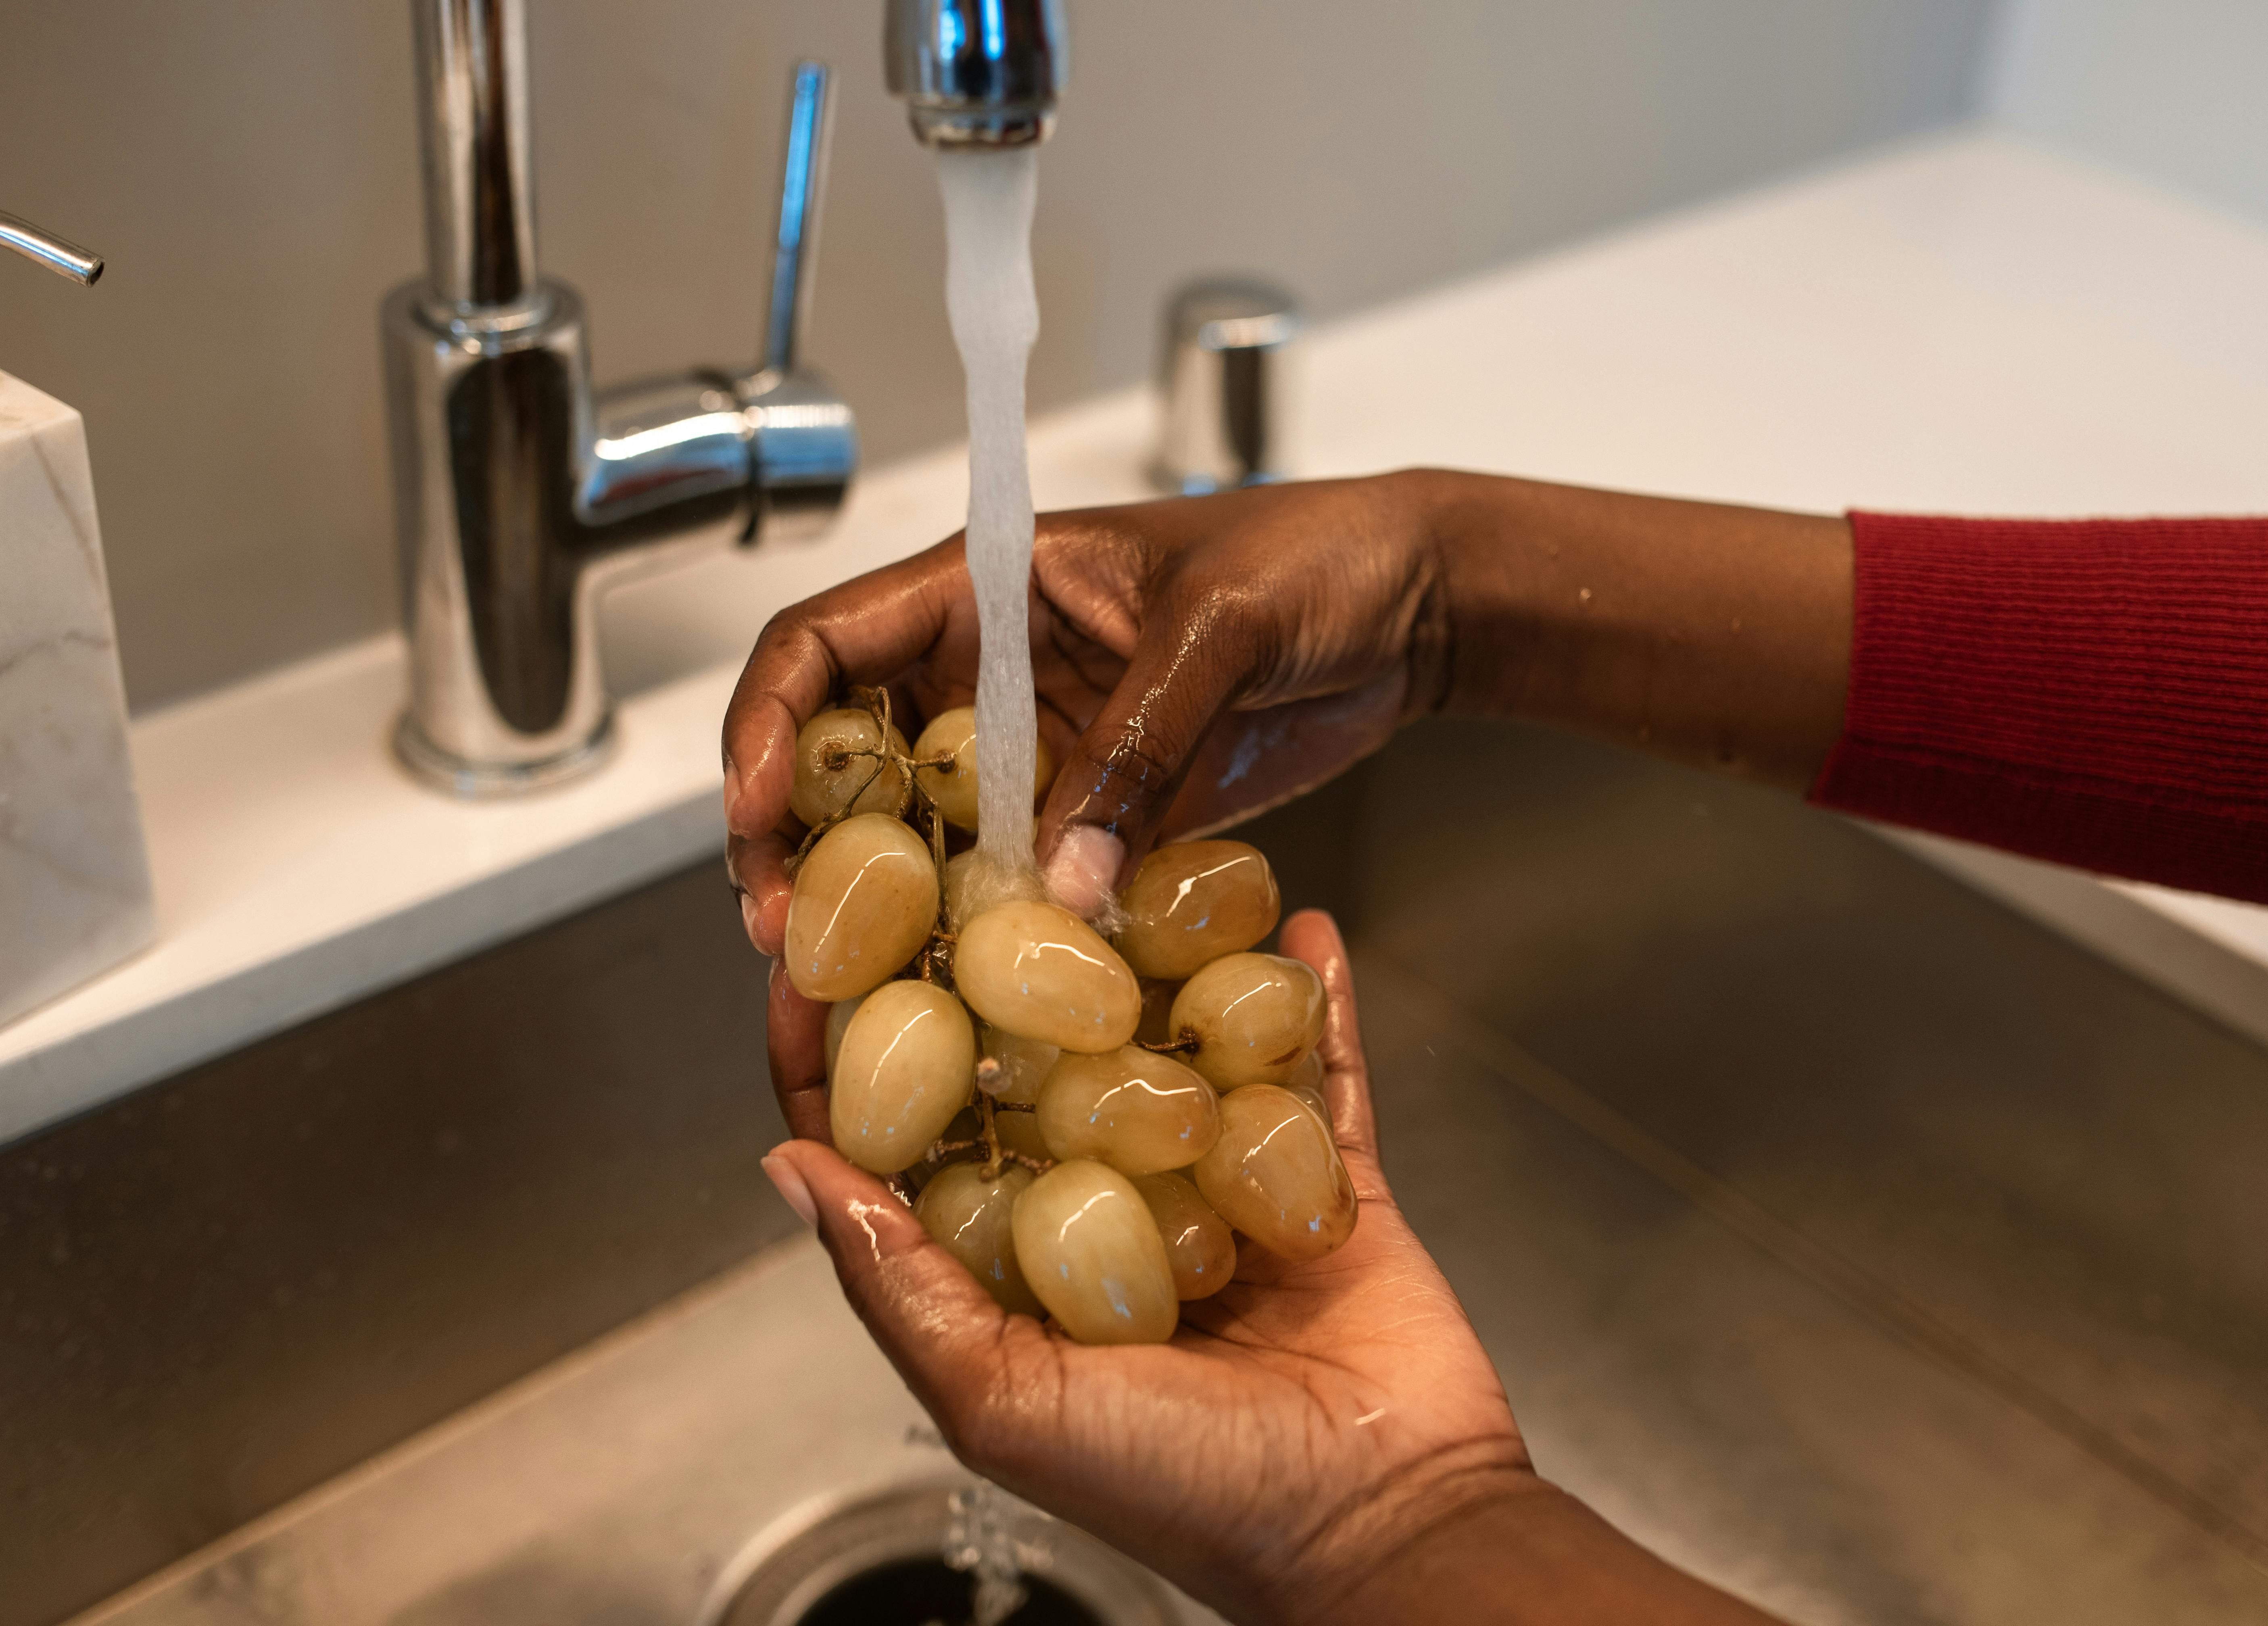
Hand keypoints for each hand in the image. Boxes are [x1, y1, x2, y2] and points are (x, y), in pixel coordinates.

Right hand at [723, 472, 1450, 953]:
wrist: (1413, 608)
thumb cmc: (1321, 561)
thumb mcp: (1222, 630)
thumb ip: (1141, 746)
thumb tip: (1066, 884)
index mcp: (985, 587)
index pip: (826, 643)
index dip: (771, 723)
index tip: (753, 809)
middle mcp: (987, 677)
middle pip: (845, 760)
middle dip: (798, 847)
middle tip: (788, 942)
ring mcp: (1038, 754)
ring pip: (918, 838)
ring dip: (879, 914)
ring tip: (849, 993)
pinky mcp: (1095, 818)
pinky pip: (1015, 885)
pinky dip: (986, 940)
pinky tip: (967, 1000)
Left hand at [759, 911, 1534, 1624]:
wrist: (1377, 1526)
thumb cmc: (1183, 1492)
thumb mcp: (1005, 1404)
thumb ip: (902, 1288)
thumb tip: (793, 1172)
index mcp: (1013, 1280)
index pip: (904, 1148)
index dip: (846, 1060)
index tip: (809, 962)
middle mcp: (1104, 1226)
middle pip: (1036, 1076)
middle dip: (1001, 978)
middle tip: (975, 871)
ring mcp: (1218, 1196)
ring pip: (1175, 1057)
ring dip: (1161, 972)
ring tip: (1134, 872)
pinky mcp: (1319, 1188)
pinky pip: (1316, 1078)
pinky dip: (1311, 1006)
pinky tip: (1299, 930)